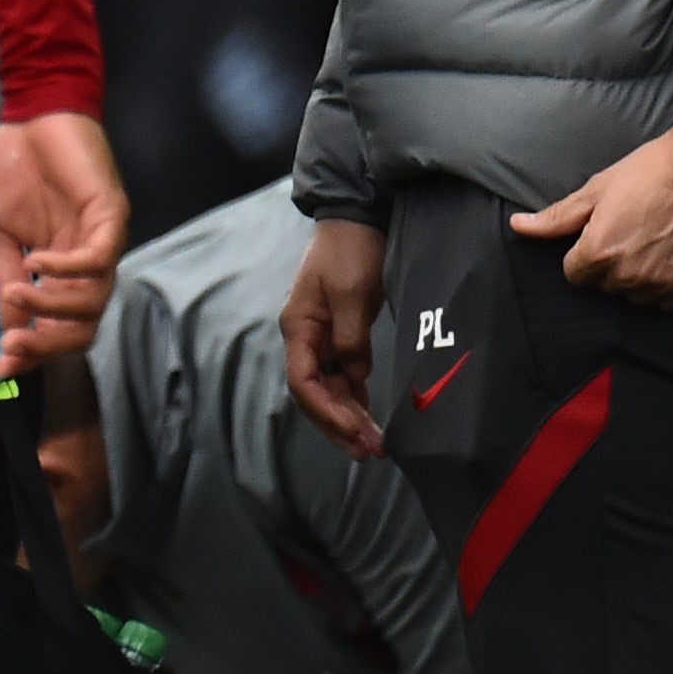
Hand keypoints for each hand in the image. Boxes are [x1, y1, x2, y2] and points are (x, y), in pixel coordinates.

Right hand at [0, 113, 129, 371]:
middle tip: (11, 347)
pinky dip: (68, 270)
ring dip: (53, 307)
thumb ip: (8, 281)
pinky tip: (38, 262)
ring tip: (17, 292)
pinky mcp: (111, 215)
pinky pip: (98, 259)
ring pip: (94, 301)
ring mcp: (103, 241)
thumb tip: (7, 335)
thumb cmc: (14, 168)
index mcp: (63, 271)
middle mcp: (89, 264)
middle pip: (83, 326)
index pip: (60, 327)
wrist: (28, 116)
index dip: (34, 351)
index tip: (1, 366)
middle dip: (47, 345)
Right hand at [281, 218, 385, 456]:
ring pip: (330, 390)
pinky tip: (370, 418)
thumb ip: (350, 337)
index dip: (326, 411)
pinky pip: (344, 378)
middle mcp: (305, 339)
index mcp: (299, 328)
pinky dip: (355, 400)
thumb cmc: (348, 252)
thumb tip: (355, 375)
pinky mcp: (340, 336)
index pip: (303, 382)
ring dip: (348, 418)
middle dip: (338, 425)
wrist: (354, 222)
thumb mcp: (351, 293)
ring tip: (373, 445)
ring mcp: (322, 339)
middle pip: (314, 394)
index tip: (353, 430)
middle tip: (368, 452)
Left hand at [510, 106, 672, 301]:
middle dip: (608, 263)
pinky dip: (663, 286)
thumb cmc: (649, 171)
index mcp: (598, 252)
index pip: (574, 274)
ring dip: (635, 277)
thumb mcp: (595, 190)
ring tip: (650, 241)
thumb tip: (518, 226)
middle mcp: (628, 275)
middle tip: (628, 231)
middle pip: (603, 285)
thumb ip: (555, 218)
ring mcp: (661, 284)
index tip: (599, 233)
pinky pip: (664, 302)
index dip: (582, 253)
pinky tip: (668, 256)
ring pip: (633, 296)